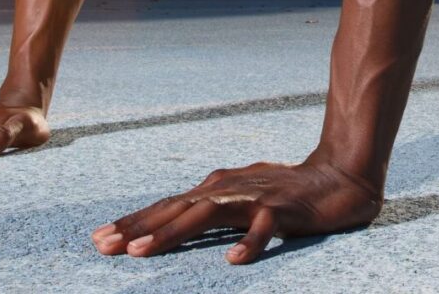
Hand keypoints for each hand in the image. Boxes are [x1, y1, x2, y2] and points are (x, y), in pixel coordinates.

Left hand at [91, 157, 381, 263]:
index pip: (167, 205)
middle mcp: (228, 188)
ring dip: (172, 232)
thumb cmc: (286, 190)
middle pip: (176, 209)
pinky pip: (263, 229)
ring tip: (142, 251)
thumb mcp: (240, 197)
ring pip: (206, 215)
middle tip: (103, 246)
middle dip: (137, 227)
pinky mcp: (282, 209)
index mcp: (216, 187)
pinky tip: (233, 261)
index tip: (99, 237)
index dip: (133, 220)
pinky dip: (248, 243)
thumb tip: (174, 217)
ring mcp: (254, 197)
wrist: (339, 177)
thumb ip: (210, 207)